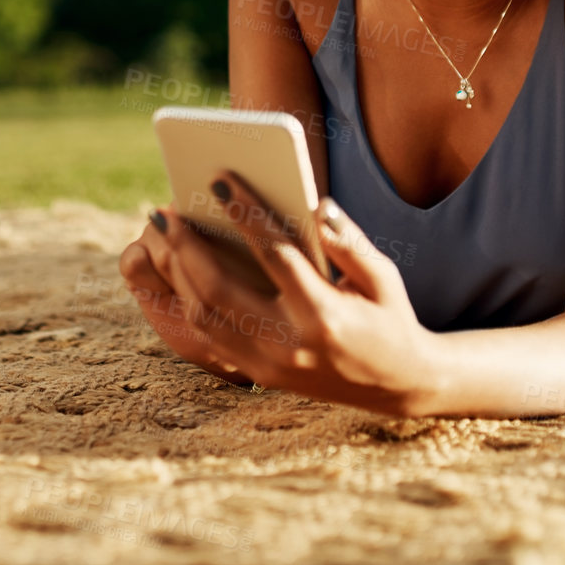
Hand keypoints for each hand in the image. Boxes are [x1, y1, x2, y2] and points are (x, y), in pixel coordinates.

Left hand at [127, 171, 438, 416]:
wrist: (398, 385)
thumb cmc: (390, 317)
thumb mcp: (383, 277)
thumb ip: (349, 242)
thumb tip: (318, 205)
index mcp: (324, 315)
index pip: (274, 255)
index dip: (245, 213)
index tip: (219, 180)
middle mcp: (290, 345)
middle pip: (220, 290)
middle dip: (187, 246)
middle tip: (165, 211)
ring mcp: (269, 366)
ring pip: (204, 317)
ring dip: (177, 273)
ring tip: (166, 234)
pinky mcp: (259, 376)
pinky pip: (209, 337)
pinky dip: (188, 300)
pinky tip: (179, 269)